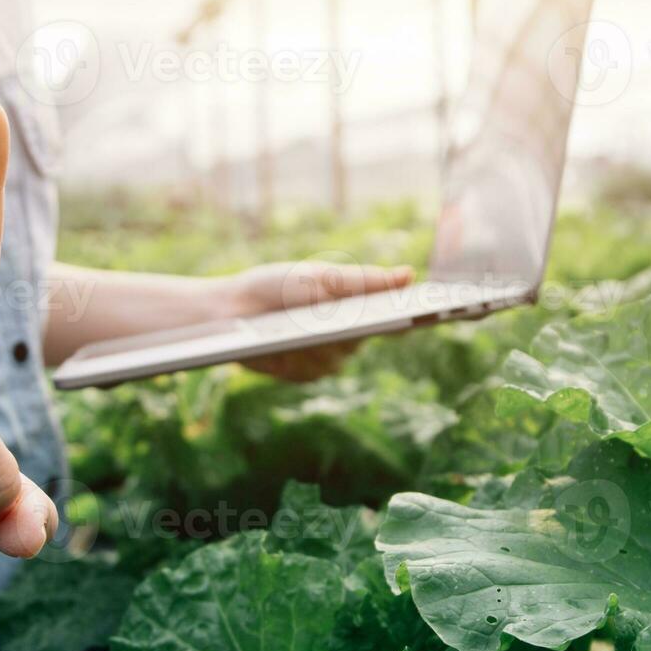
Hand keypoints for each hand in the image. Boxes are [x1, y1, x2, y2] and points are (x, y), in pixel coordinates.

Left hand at [227, 261, 414, 381]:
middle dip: (352, 328)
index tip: (421, 312)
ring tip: (305, 326)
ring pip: (338, 357)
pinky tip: (286, 344)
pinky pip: (313, 369)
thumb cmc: (277, 285)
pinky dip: (301, 355)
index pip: (392, 316)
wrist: (230, 309)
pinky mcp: (303, 374)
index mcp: (355, 308)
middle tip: (348, 317)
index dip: (410, 317)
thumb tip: (409, 275)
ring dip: (321, 341)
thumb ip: (364, 281)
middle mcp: (346, 337)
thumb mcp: (321, 277)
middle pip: (363, 339)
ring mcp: (325, 359)